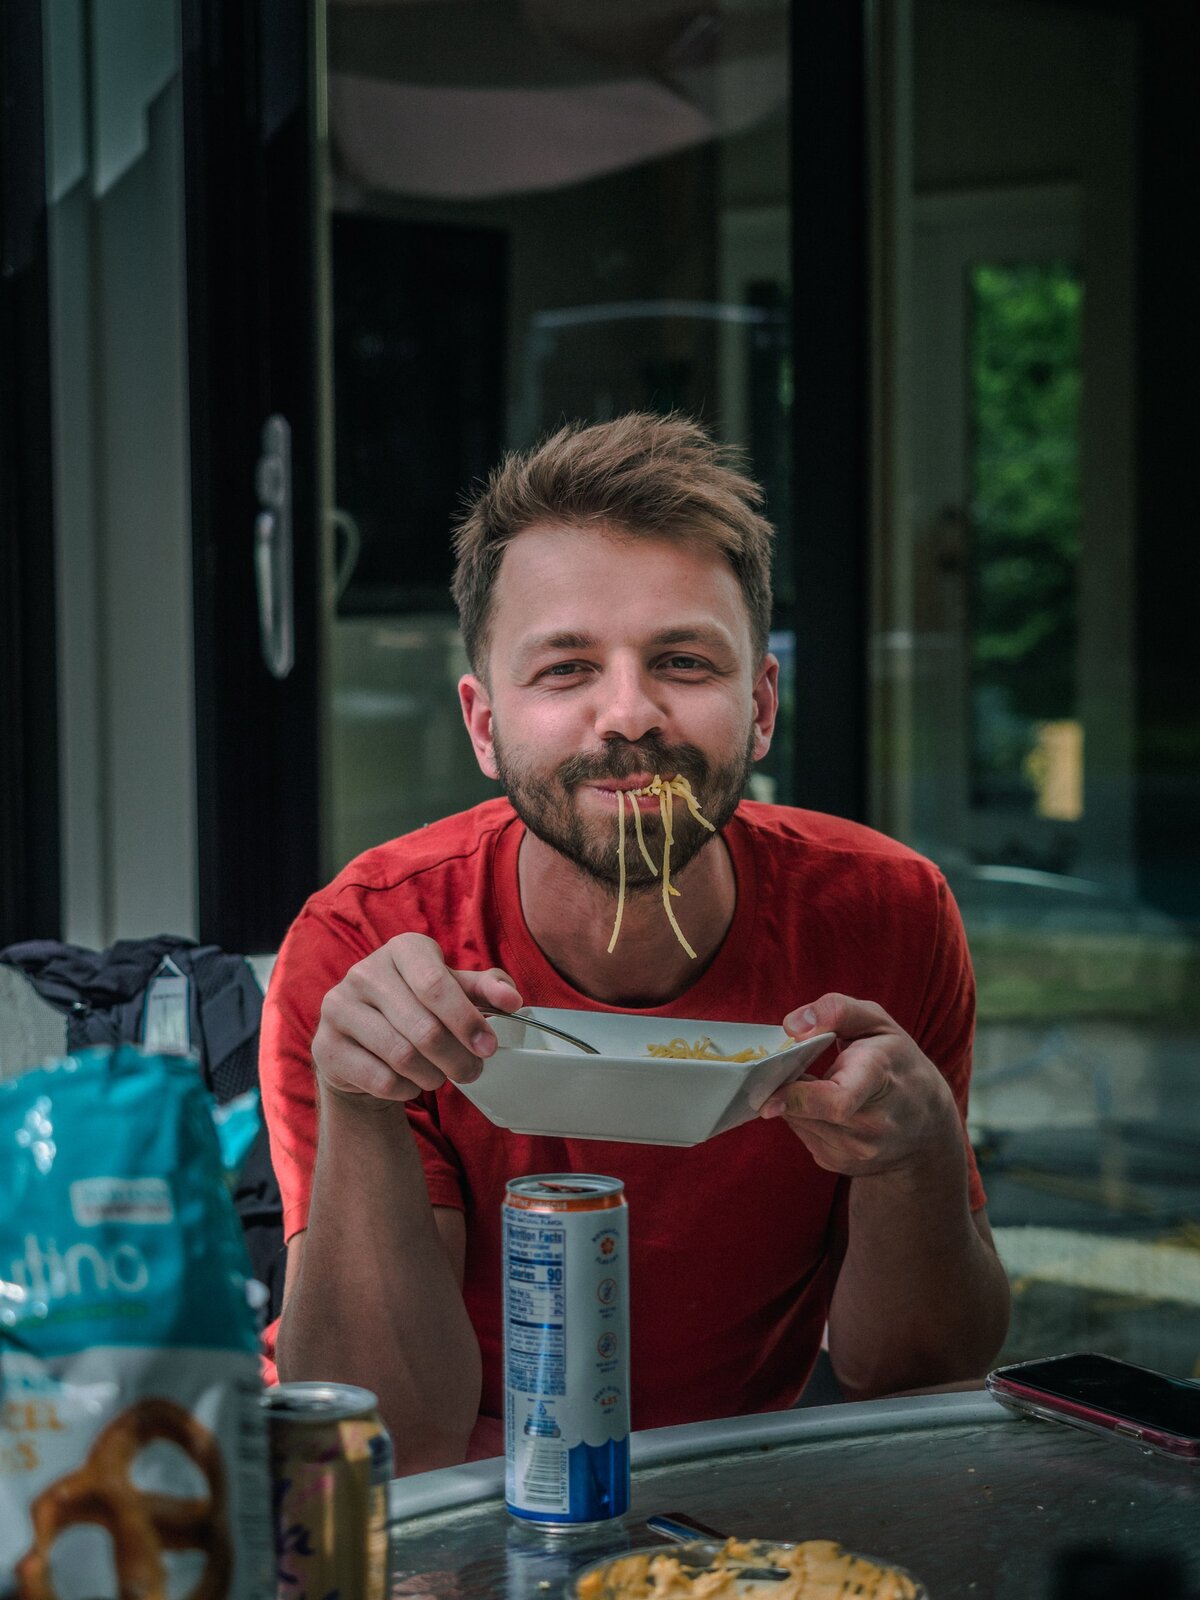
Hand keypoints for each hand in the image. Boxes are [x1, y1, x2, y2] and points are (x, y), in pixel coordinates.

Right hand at [312, 933, 522, 1101]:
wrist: (363, 1044)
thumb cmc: (418, 1010)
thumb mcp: (454, 992)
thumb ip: (486, 990)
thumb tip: (513, 1000)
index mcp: (403, 949)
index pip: (436, 984)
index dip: (467, 1020)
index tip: (489, 1047)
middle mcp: (365, 972)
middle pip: (423, 1027)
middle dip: (457, 1058)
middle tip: (473, 1072)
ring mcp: (339, 1008)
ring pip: (402, 1056)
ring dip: (433, 1076)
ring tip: (441, 1077)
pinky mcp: (326, 1046)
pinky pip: (379, 1079)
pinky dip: (405, 1089)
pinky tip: (410, 1083)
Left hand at [759, 993, 959, 1177]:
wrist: (928, 1125)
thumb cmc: (898, 1063)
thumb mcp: (877, 1022)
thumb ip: (835, 1010)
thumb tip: (791, 1026)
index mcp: (880, 1077)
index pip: (838, 1100)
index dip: (797, 1098)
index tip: (770, 1096)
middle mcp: (872, 1123)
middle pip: (807, 1111)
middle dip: (788, 1089)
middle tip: (789, 1068)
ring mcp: (858, 1151)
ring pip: (798, 1122)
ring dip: (794, 1101)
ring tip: (818, 1084)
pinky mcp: (842, 1165)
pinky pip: (803, 1135)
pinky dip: (803, 1117)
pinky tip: (824, 1106)